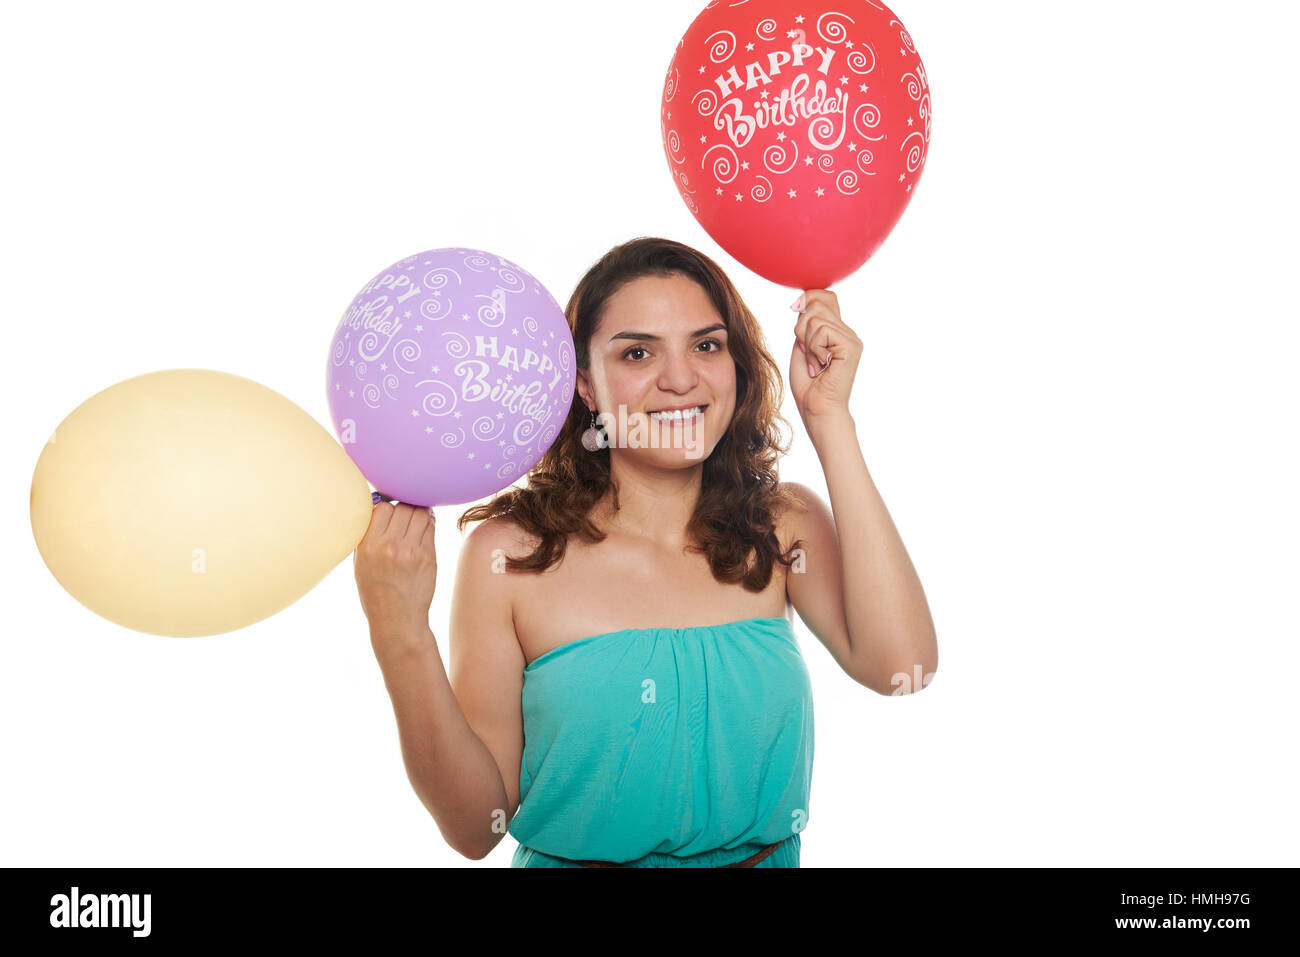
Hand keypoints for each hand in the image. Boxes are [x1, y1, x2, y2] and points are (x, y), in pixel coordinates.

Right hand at [354, 499, 436, 632]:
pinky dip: (427, 525)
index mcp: (368, 546)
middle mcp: (389, 545)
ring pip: (420, 513)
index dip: (388, 506)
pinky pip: (431, 528)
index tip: (390, 513)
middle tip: (404, 518)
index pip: (382, 507)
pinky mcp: (428, 556)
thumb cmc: (376, 592)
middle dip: (404, 508)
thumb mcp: (361, 563)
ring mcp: (411, 551)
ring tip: (415, 522)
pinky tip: (423, 532)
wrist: (397, 620)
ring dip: (418, 514)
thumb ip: (369, 536)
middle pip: (403, 507)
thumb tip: (380, 508)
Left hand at [789, 289, 862, 423]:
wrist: (817, 410)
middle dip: (801, 328)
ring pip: (816, 318)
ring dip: (807, 343)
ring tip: (814, 363)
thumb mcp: (801, 347)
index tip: (795, 309)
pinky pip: (822, 331)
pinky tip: (820, 365)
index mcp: (837, 332)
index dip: (808, 297)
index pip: (826, 297)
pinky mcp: (851, 346)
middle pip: (817, 304)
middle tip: (807, 353)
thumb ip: (805, 325)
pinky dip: (813, 349)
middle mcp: (847, 333)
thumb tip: (802, 301)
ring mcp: (852, 339)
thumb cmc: (808, 386)